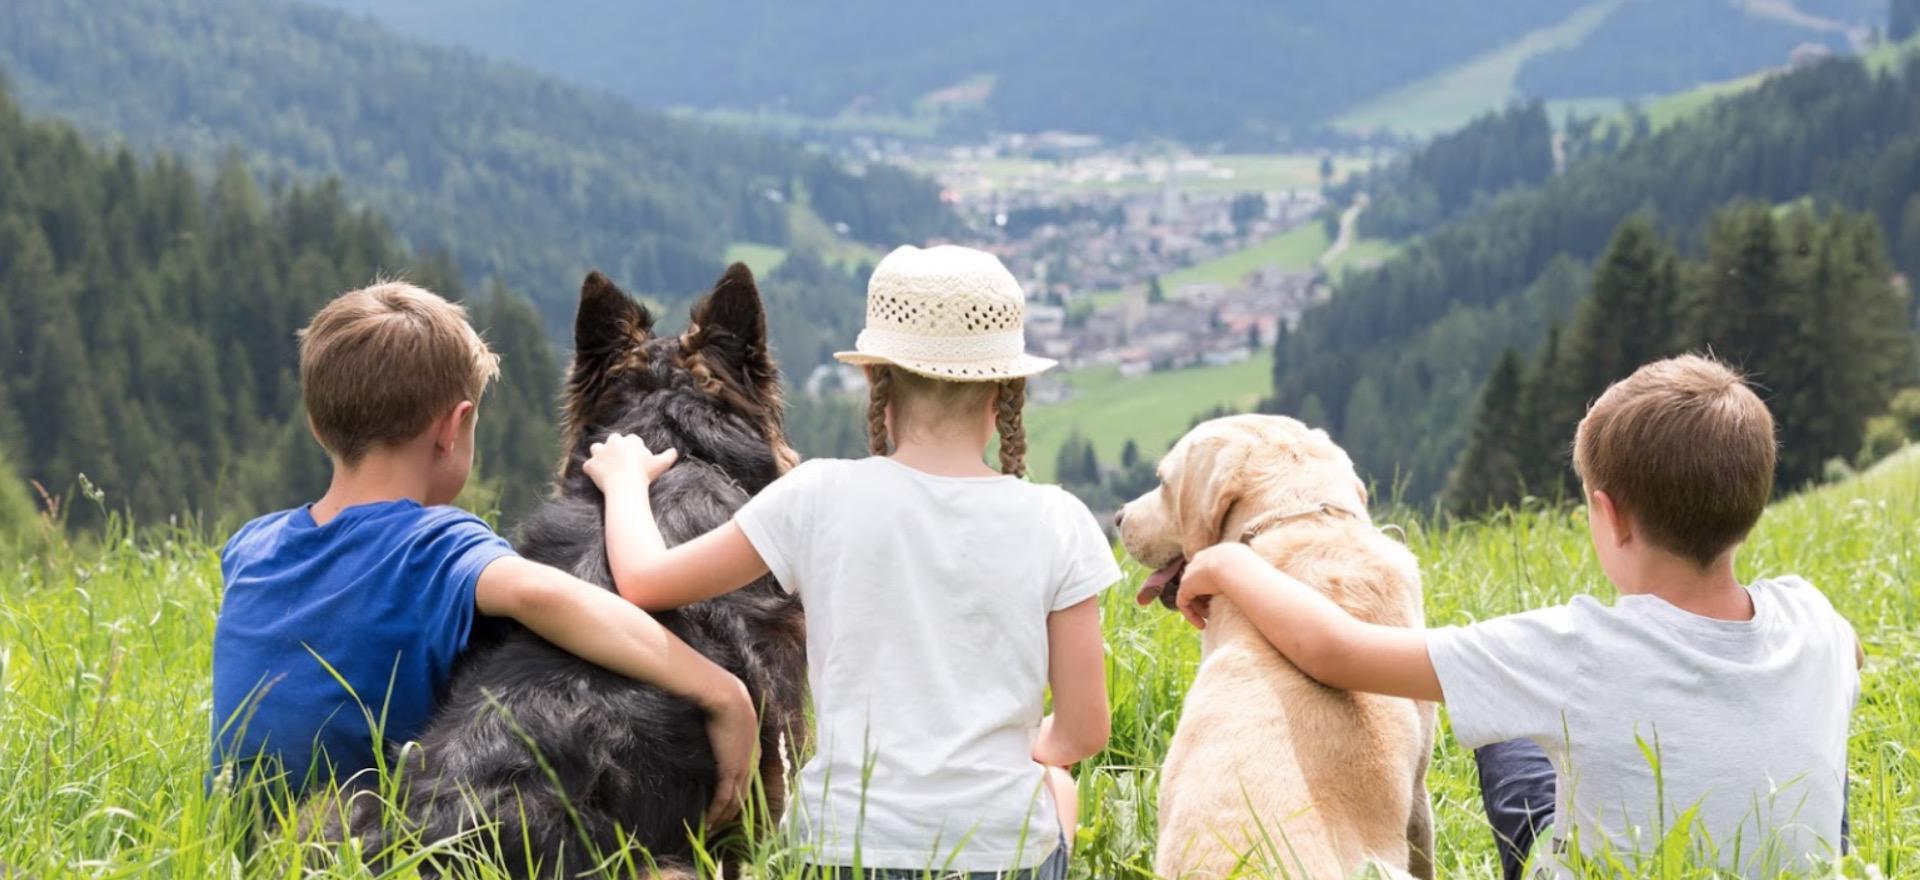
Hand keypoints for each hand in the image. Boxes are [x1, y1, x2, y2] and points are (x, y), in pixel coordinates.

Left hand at [583, 432, 677, 492]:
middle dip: (615, 448)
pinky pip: (588, 466)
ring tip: (605, 465)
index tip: (634, 459)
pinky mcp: (591, 464)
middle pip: (612, 440)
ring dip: (599, 455)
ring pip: (596, 448)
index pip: (631, 440)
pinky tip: (597, 477)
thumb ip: (669, 455)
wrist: (626, 486)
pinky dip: (592, 471)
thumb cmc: (644, 475)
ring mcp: (600, 453)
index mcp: (630, 440)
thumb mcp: (660, 464)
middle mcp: (613, 442)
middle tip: (620, 461)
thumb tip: (675, 451)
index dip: (632, 449)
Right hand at [701, 675, 758, 825]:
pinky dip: (716, 813)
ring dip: (722, 817)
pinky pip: (724, 798)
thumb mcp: (730, 716)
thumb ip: (726, 727)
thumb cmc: (724, 699)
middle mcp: (752, 761)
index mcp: (753, 749)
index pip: (747, 779)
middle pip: (743, 795)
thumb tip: (714, 727)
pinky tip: (708, 822)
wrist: (726, 695)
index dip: (737, 795)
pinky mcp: (731, 769)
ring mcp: (743, 767)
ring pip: (735, 801)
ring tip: (711, 830)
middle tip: (718, 826)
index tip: (727, 806)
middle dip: (731, 813)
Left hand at [1175, 543, 1257, 629]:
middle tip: (1214, 611)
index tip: (1223, 599)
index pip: (1211, 568)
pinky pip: (1184, 602)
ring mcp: (1192, 572)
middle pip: (1198, 579)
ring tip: (1210, 619)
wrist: (1235, 567)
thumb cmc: (1251, 571)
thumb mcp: (1256, 571)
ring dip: (1200, 608)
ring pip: (1191, 592)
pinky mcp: (1186, 585)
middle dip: (1204, 597)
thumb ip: (1256, 578)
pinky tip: (1202, 626)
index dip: (1214, 586)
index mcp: (1219, 552)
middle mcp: (1203, 559)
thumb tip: (1269, 586)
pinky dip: (1191, 615)